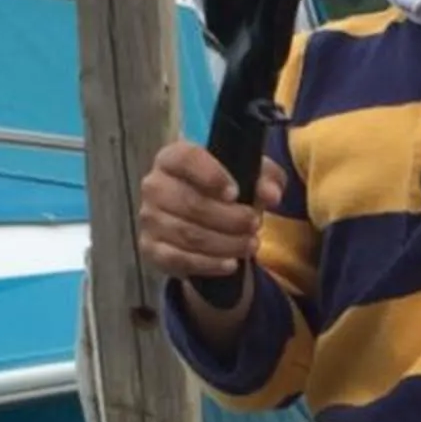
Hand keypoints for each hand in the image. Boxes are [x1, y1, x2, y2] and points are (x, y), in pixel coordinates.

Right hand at [137, 140, 283, 292]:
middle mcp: (154, 185)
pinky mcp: (150, 247)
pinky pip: (178, 259)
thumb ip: (265, 178)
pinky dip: (207, 264)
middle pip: (190, 203)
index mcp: (173, 157)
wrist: (203, 217)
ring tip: (250, 245)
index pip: (186, 159)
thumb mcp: (250, 175)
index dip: (212, 176)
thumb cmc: (225, 188)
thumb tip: (271, 194)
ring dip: (224, 243)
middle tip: (254, 224)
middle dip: (229, 218)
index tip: (235, 193)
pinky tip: (230, 264)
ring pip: (187, 234)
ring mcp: (149, 218)